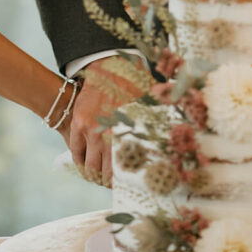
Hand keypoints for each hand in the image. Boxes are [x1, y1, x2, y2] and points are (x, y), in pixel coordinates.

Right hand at [69, 57, 146, 185]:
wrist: (110, 66)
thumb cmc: (134, 85)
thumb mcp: (150, 104)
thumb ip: (157, 122)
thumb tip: (175, 137)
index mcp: (125, 134)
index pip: (122, 171)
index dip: (123, 182)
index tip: (126, 185)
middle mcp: (106, 135)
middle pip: (104, 174)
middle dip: (108, 182)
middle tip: (112, 183)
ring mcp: (89, 130)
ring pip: (89, 167)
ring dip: (93, 175)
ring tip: (99, 177)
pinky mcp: (77, 123)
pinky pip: (76, 153)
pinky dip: (80, 163)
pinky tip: (87, 166)